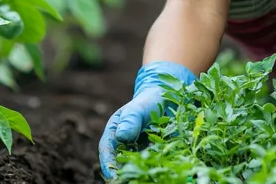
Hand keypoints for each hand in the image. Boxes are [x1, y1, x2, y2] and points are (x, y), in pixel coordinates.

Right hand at [98, 61, 195, 179]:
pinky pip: (154, 167)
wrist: (167, 99)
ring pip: (137, 168)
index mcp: (114, 133)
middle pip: (121, 164)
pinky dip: (157, 172)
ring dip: (141, 175)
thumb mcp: (140, 108)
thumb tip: (121, 136)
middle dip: (125, 175)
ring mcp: (139, 152)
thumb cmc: (149, 100)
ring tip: (149, 180)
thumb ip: (131, 120)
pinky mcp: (154, 155)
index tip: (113, 178)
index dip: (108, 165)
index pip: (107, 151)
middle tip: (131, 182)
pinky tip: (164, 175)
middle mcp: (124, 145)